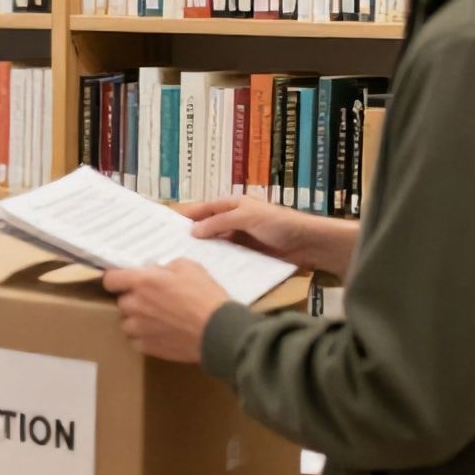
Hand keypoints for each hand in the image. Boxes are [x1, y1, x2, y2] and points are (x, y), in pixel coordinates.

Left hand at [102, 260, 228, 363]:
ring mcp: (139, 329)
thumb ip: (166, 267)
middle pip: (121, 302)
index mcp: (142, 282)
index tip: (125, 282)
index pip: (110, 279)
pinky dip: (144, 337)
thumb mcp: (189, 268)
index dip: (117, 279)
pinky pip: (136, 341)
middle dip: (134, 300)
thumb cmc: (205, 296)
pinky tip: (161, 333)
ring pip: (126, 323)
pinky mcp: (147, 347)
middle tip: (153, 301)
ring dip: (137, 320)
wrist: (219, 331)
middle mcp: (135, 305)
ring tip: (157, 319)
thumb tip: (156, 271)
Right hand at [184, 195, 357, 276]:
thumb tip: (193, 231)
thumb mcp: (246, 217)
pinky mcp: (248, 254)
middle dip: (192, 235)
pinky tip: (205, 270)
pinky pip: (228, 256)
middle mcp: (234, 220)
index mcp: (233, 204)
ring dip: (205, 250)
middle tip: (170, 247)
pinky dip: (218, 260)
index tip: (166, 225)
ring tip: (183, 261)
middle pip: (208, 226)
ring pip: (217, 243)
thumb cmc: (278, 223)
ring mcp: (241, 238)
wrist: (308, 243)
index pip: (204, 208)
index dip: (186, 215)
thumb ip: (219, 222)